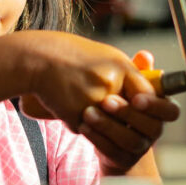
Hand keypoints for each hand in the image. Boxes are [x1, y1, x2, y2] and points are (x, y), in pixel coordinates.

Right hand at [13, 31, 152, 130]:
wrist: (38, 58)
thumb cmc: (72, 55)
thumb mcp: (106, 57)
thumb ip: (129, 75)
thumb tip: (147, 94)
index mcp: (121, 68)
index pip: (147, 96)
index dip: (147, 108)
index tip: (139, 109)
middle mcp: (110, 84)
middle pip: (127, 116)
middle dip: (120, 120)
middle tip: (109, 114)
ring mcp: (92, 101)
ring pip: (105, 126)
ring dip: (97, 123)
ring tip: (81, 102)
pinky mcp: (75, 115)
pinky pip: (83, 128)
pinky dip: (76, 120)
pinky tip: (65, 103)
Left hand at [78, 51, 180, 174]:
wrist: (112, 139)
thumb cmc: (123, 106)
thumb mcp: (129, 86)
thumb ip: (137, 72)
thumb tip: (144, 56)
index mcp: (161, 112)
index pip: (171, 111)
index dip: (155, 105)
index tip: (136, 97)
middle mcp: (154, 131)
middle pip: (151, 126)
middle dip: (127, 113)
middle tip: (106, 101)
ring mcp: (140, 148)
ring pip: (130, 140)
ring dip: (108, 125)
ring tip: (88, 112)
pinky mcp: (123, 159)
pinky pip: (112, 151)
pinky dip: (97, 138)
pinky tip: (83, 125)